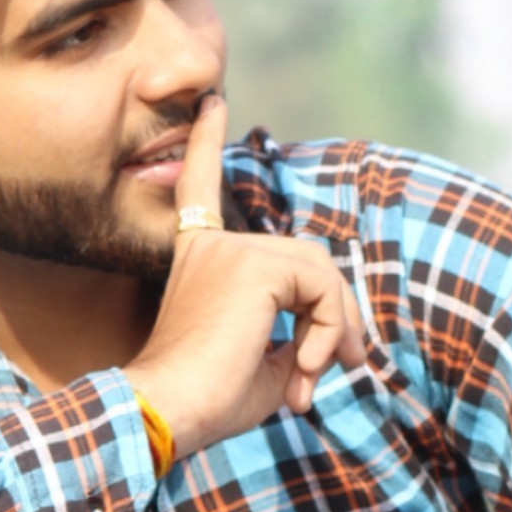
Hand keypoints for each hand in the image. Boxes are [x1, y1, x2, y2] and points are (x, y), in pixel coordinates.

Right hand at [126, 93, 367, 458]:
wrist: (170, 410)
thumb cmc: (208, 399)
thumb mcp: (262, 360)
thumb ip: (296, 334)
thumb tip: (340, 337)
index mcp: (200, 258)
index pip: (202, 190)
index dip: (207, 144)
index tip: (212, 100)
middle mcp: (212, 244)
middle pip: (304, 258)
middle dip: (332, 312)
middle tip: (332, 367)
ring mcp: (231, 249)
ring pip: (318, 272)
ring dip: (333, 327)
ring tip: (312, 375)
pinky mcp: (253, 266)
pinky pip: (321, 287)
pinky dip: (329, 330)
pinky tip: (306, 365)